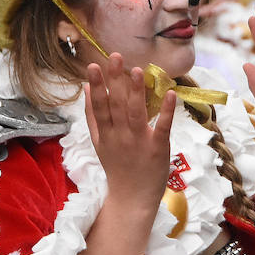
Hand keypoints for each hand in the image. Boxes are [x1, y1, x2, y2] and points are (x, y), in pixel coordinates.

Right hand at [83, 53, 176, 205]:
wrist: (132, 198)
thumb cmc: (116, 166)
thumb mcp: (98, 142)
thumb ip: (92, 116)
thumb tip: (86, 89)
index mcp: (105, 133)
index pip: (99, 106)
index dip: (96, 86)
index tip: (92, 66)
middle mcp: (120, 136)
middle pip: (116, 105)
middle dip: (115, 80)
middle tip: (115, 56)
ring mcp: (139, 142)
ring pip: (136, 113)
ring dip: (136, 91)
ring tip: (137, 70)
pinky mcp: (158, 148)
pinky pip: (162, 127)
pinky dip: (166, 111)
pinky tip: (169, 93)